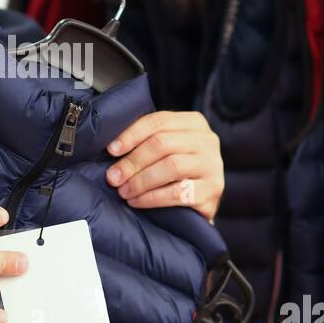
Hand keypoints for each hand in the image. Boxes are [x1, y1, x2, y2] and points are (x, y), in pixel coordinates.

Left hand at [104, 111, 224, 221]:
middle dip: (133, 161)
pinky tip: (136, 201)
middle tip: (113, 177)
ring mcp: (212, 166)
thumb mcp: (168, 147)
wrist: (202, 201)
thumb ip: (147, 140)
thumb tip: (111, 146)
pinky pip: (177, 193)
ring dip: (141, 180)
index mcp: (194, 123)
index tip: (111, 150)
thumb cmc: (177, 170)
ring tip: (123, 191)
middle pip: (163, 144)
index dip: (131, 134)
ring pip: (171, 167)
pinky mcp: (211, 192)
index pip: (158, 121)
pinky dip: (152, 198)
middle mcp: (208, 141)